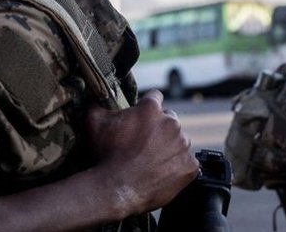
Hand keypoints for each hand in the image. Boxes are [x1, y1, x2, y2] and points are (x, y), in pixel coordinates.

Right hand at [84, 90, 198, 215]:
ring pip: (179, 141)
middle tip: (143, 142)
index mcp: (151, 109)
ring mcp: (183, 145)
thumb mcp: (95, 122)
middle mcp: (171, 123)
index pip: (155, 97)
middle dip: (159, 127)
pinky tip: (161, 172)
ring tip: (151, 160)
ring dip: (169, 146)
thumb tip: (96, 96)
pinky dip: (176, 166)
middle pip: (169, 119)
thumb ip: (98, 104)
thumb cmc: (107, 155)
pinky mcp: (190, 166)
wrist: (118, 190)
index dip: (146, 106)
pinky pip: (186, 162)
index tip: (141, 116)